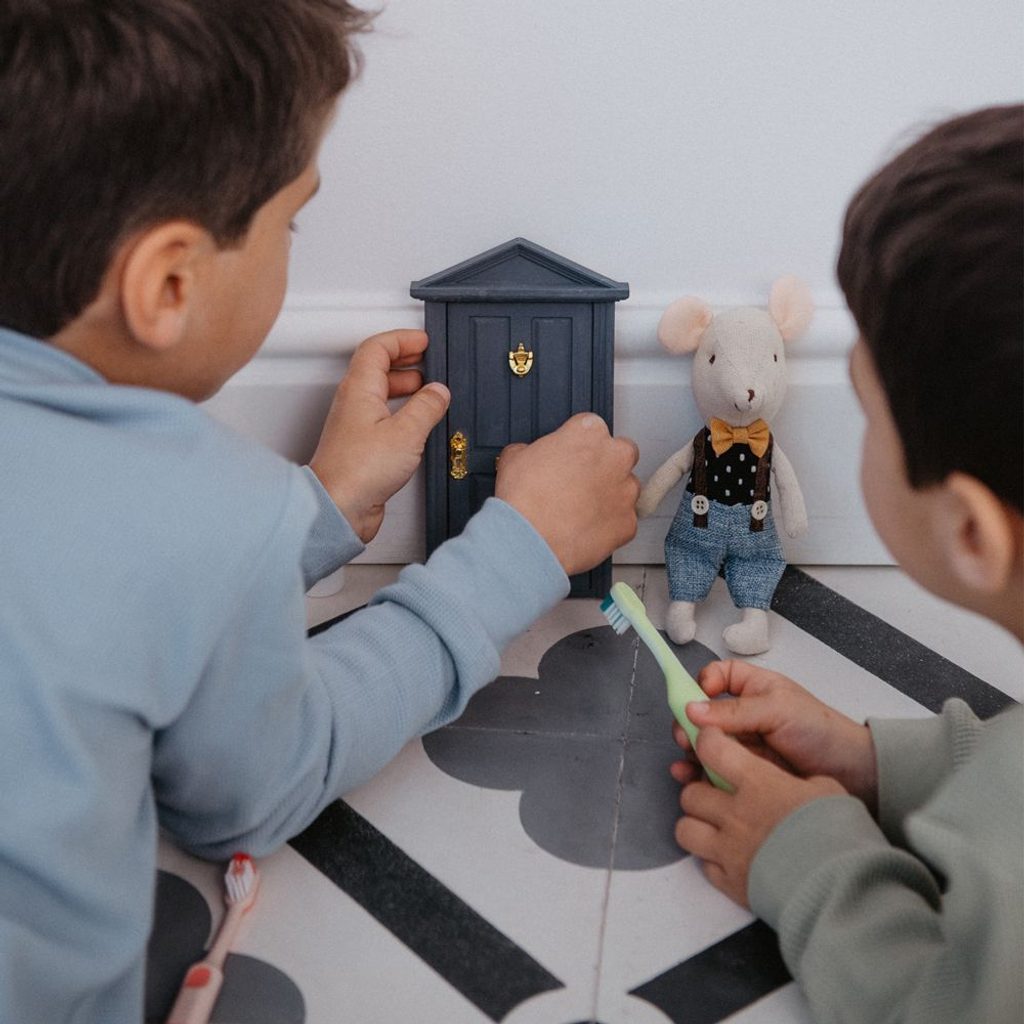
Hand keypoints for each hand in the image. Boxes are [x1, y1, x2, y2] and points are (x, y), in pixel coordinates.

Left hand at [309, 330, 449, 543]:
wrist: (338, 507)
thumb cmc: (358, 471)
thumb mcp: (406, 432)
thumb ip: (426, 407)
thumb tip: (439, 391)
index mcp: (359, 388)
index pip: (377, 347)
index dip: (402, 339)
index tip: (424, 342)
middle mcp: (354, 403)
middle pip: (377, 367)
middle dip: (406, 361)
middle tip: (430, 362)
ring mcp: (355, 424)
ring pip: (380, 393)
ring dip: (405, 387)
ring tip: (428, 390)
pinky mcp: (361, 446)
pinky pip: (383, 417)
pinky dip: (402, 411)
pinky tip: (418, 422)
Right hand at [495, 413, 639, 575]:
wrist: (529, 540)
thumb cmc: (524, 500)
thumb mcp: (514, 458)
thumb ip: (531, 451)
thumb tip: (528, 456)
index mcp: (588, 433)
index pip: (591, 428)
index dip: (578, 444)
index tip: (570, 457)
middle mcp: (614, 458)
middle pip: (621, 453)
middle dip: (605, 465)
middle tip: (580, 481)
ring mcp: (625, 492)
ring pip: (626, 488)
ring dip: (610, 495)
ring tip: (582, 509)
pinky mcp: (628, 523)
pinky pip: (623, 521)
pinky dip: (609, 526)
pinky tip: (586, 529)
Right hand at [669, 660, 877, 809]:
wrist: (850, 775)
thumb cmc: (820, 732)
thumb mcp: (778, 711)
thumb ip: (734, 711)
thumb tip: (692, 709)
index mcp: (753, 688)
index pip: (716, 676)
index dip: (703, 682)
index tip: (699, 696)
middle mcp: (742, 714)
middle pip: (702, 711)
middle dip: (689, 722)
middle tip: (688, 738)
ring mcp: (741, 744)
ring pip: (703, 742)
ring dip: (689, 750)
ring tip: (687, 762)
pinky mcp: (742, 771)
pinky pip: (712, 768)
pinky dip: (696, 773)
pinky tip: (690, 778)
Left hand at [675, 727, 846, 906]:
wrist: (842, 888)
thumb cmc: (840, 836)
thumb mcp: (828, 791)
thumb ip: (800, 781)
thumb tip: (799, 784)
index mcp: (758, 784)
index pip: (712, 750)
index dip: (707, 741)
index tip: (711, 741)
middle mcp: (735, 815)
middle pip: (691, 793)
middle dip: (699, 789)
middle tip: (714, 792)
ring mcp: (729, 851)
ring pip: (685, 829)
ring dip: (697, 824)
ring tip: (714, 825)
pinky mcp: (732, 884)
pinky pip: (704, 866)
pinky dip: (711, 859)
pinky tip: (730, 856)